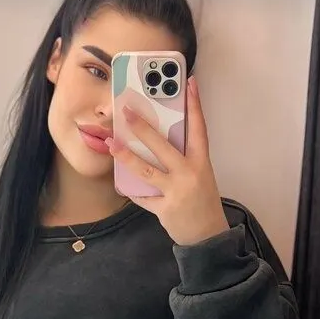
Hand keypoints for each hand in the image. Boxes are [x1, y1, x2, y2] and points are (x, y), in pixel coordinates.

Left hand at [107, 77, 229, 246]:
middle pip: (163, 146)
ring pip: (146, 170)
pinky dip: (131, 190)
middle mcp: (189, 174)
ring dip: (126, 156)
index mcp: (201, 162)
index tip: (190, 82)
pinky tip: (119, 181)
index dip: (195, 105)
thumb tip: (160, 140)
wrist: (207, 236)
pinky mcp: (165, 209)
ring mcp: (176, 192)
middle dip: (143, 127)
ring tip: (112, 143)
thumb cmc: (202, 201)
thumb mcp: (200, 175)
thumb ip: (184, 158)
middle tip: (127, 111)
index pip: (199, 128)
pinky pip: (143, 197)